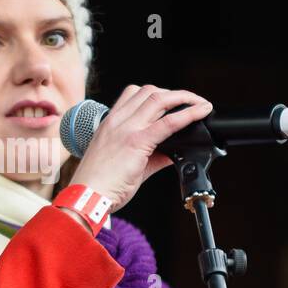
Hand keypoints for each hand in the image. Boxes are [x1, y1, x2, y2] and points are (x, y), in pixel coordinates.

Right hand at [70, 84, 212, 212]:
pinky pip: (167, 122)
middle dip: (175, 93)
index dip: (158, 94)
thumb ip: (151, 155)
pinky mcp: (136, 142)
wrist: (87, 196)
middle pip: (149, 91)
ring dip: (184, 98)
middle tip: (193, 102)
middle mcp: (117, 121)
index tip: (173, 102)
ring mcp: (126, 129)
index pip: (134, 94)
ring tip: (199, 104)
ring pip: (159, 98)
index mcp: (110, 123)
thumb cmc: (100, 184)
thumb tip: (173, 153)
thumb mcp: (125, 163)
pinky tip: (200, 113)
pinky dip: (188, 115)